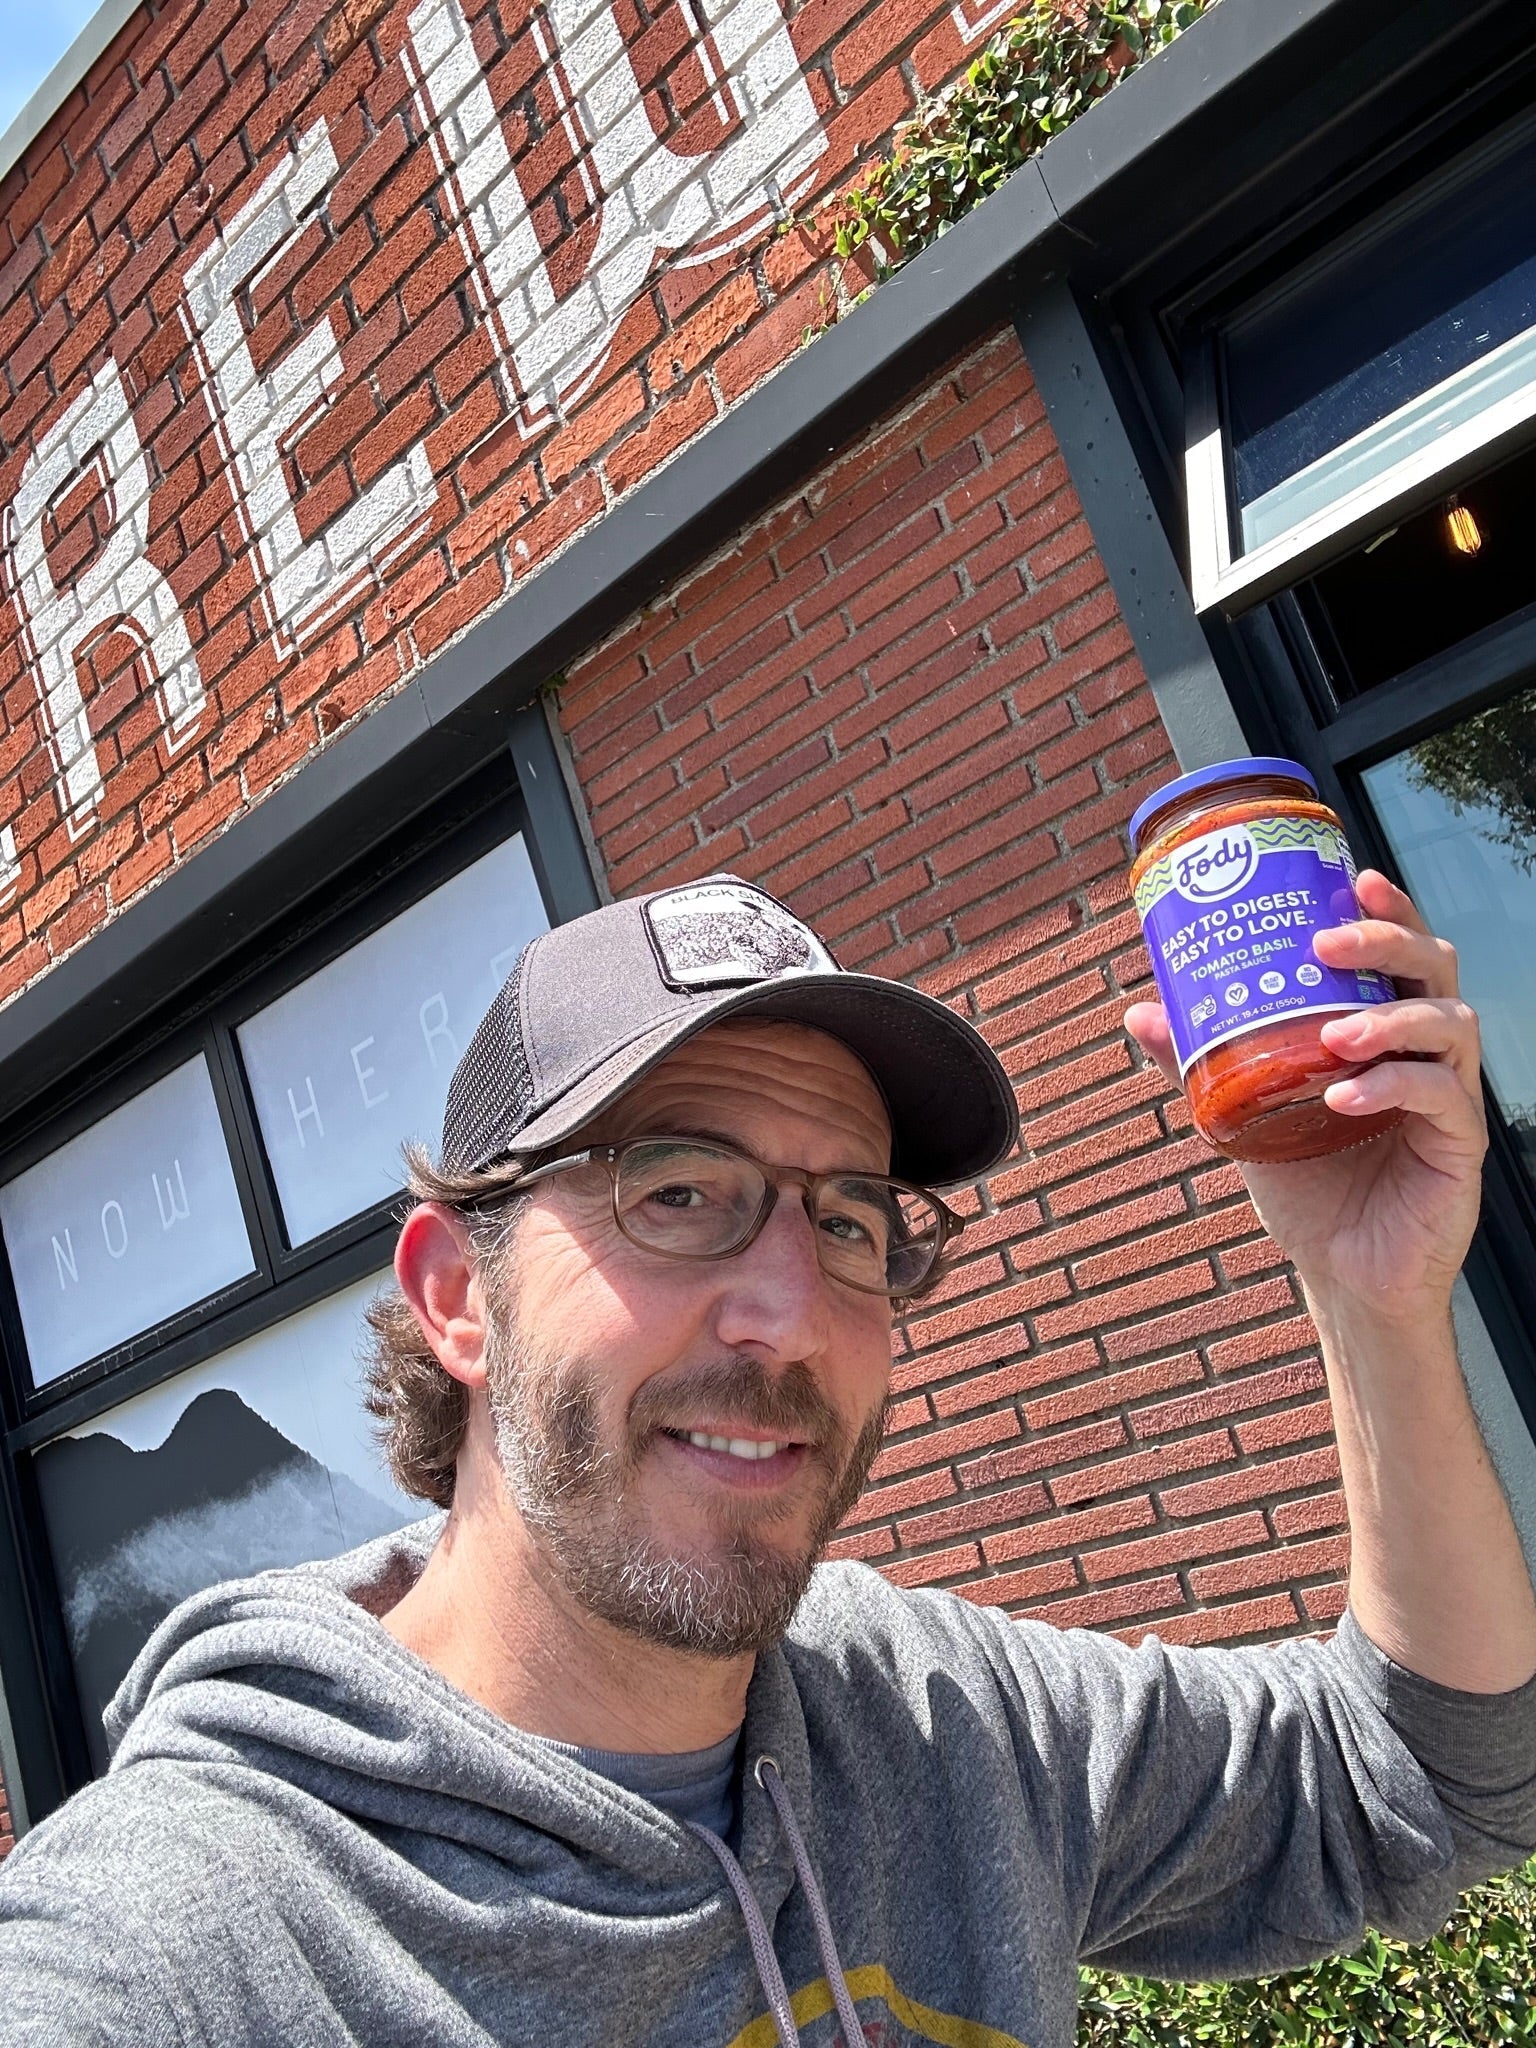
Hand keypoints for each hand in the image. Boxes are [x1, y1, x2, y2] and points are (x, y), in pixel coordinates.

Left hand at [1124, 873, 1486, 1326]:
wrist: (1341, 1272)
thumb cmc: (1308, 1186)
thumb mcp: (1246, 1113)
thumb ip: (1202, 1062)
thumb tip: (1141, 1011)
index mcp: (1386, 1029)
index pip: (1402, 951)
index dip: (1389, 908)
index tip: (1354, 877)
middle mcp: (1427, 1051)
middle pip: (1435, 967)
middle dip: (1387, 942)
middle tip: (1329, 943)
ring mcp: (1452, 1096)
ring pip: (1449, 1025)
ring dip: (1389, 1018)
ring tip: (1333, 1034)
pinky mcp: (1461, 1146)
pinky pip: (1443, 1098)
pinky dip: (1392, 1086)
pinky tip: (1345, 1095)